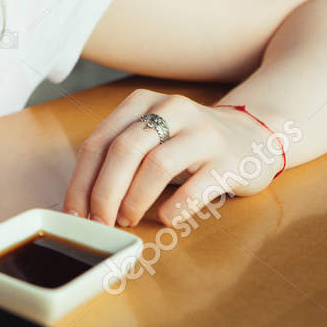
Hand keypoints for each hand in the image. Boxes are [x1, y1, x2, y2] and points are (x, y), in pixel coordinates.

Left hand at [62, 90, 283, 227]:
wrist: (252, 138)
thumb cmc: (186, 147)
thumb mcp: (150, 139)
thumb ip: (118, 160)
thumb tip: (81, 205)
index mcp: (141, 103)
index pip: (99, 142)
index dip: (81, 182)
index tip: (73, 214)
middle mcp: (171, 109)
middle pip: (124, 150)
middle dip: (104, 193)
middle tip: (99, 223)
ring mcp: (203, 132)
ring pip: (157, 164)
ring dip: (135, 199)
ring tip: (128, 220)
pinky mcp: (229, 159)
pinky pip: (197, 185)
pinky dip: (176, 206)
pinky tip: (167, 218)